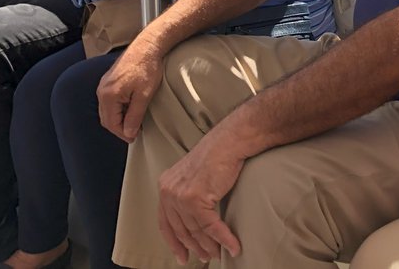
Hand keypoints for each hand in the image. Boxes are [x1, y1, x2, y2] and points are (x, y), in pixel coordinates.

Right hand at [97, 39, 164, 142]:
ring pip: (106, 110)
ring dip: (118, 118)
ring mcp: (103, 84)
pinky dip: (117, 109)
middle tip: (134, 132)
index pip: (111, 123)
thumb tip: (129, 134)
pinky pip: (108, 100)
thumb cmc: (147, 68)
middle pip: (106, 118)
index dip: (122, 133)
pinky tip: (129, 109)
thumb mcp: (144, 95)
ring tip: (133, 122)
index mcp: (108, 96)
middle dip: (119, 127)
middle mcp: (101, 91)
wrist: (147, 46)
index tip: (134, 137)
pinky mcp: (108, 80)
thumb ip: (135, 116)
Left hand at [157, 133, 243, 262]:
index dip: (174, 243)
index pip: (165, 223)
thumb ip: (187, 194)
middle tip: (206, 257)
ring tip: (220, 253)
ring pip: (196, 231)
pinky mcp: (196, 199)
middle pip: (181, 230)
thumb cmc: (217, 154)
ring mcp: (180, 196)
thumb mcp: (193, 175)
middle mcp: (168, 192)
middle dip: (195, 247)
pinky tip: (232, 246)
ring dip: (210, 246)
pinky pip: (211, 226)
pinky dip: (223, 238)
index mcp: (165, 186)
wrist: (230, 141)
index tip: (182, 256)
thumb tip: (193, 220)